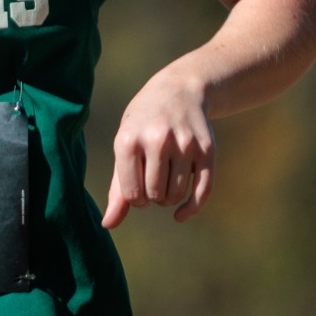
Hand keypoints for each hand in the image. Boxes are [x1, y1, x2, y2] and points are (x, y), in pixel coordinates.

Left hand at [103, 70, 213, 227]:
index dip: (134, 198)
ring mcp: (185, 144)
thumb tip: (108, 225)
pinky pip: (203, 191)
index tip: (136, 187)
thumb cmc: (143, 123)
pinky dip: (191, 209)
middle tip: (152, 182)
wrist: (179, 90)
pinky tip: (180, 214)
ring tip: (164, 182)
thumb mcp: (125, 146)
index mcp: (129, 140)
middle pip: (155, 196)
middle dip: (152, 197)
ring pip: (176, 195)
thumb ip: (117, 187)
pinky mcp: (207, 150)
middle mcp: (158, 140)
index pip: (132, 194)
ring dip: (169, 198)